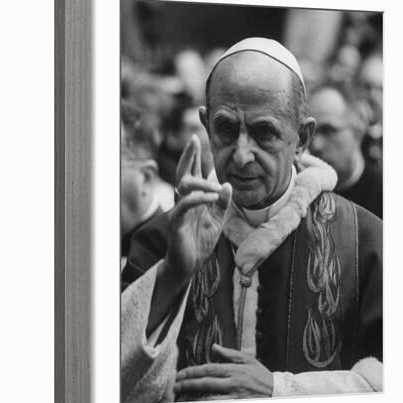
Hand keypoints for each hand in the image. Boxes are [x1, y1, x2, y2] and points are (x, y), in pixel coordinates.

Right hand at [165, 135, 231, 285]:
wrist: (189, 265)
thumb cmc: (200, 241)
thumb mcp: (217, 219)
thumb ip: (222, 202)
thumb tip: (227, 184)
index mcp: (194, 197)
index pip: (194, 172)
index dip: (195, 155)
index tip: (198, 137)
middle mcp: (185, 200)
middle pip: (184, 172)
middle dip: (189, 155)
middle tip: (194, 139)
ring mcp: (179, 209)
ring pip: (183, 185)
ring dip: (201, 182)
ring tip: (216, 186)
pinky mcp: (176, 221)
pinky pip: (185, 205)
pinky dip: (199, 199)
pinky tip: (211, 196)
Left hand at [174, 344, 273, 399]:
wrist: (278, 391)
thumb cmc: (261, 375)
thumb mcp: (247, 359)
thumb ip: (229, 353)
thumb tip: (214, 346)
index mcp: (234, 369)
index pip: (209, 369)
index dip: (193, 371)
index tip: (180, 374)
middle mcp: (233, 382)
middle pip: (206, 383)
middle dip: (188, 384)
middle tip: (175, 387)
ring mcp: (235, 396)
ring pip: (210, 399)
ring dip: (194, 399)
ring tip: (182, 399)